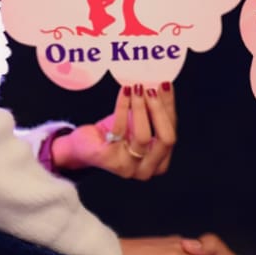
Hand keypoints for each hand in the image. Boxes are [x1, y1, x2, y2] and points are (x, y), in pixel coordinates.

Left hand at [52, 82, 175, 179]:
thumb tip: (164, 86)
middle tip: (151, 89)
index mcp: (160, 162)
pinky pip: (120, 129)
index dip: (169, 108)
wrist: (84, 146)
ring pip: (143, 136)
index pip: (171, 132)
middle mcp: (147, 169)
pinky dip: (123, 106)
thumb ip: (153, 111)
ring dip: (141, 108)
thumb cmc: (115, 134)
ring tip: (136, 88)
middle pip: (165, 139)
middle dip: (159, 111)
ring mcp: (128, 168)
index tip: (164, 86)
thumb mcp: (139, 123)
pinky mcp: (109, 160)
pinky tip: (125, 91)